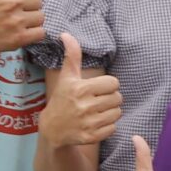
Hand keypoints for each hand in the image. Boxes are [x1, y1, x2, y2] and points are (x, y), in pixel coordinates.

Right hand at [0, 0, 45, 53]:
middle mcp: (13, 1)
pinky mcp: (17, 38)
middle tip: (13, 8)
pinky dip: (34, 32)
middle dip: (28, 3)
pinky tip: (21, 30)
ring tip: (17, 19)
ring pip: (40, 16)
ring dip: (32, 18)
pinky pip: (39, 33)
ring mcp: (16, 21)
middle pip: (37, 0)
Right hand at [39, 32, 122, 148]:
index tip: (97, 88)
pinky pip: (113, 128)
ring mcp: (88, 123)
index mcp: (80, 89)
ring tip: (98, 110)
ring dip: (111, 111)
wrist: (52, 129)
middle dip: (111, 98)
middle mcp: (85, 106)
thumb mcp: (66, 77)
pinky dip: (108, 126)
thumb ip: (72, 56)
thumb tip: (66, 34)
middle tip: (98, 100)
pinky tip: (96, 122)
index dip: (108, 85)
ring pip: (118, 112)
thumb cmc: (62, 99)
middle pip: (118, 98)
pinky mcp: (92, 136)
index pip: (113, 83)